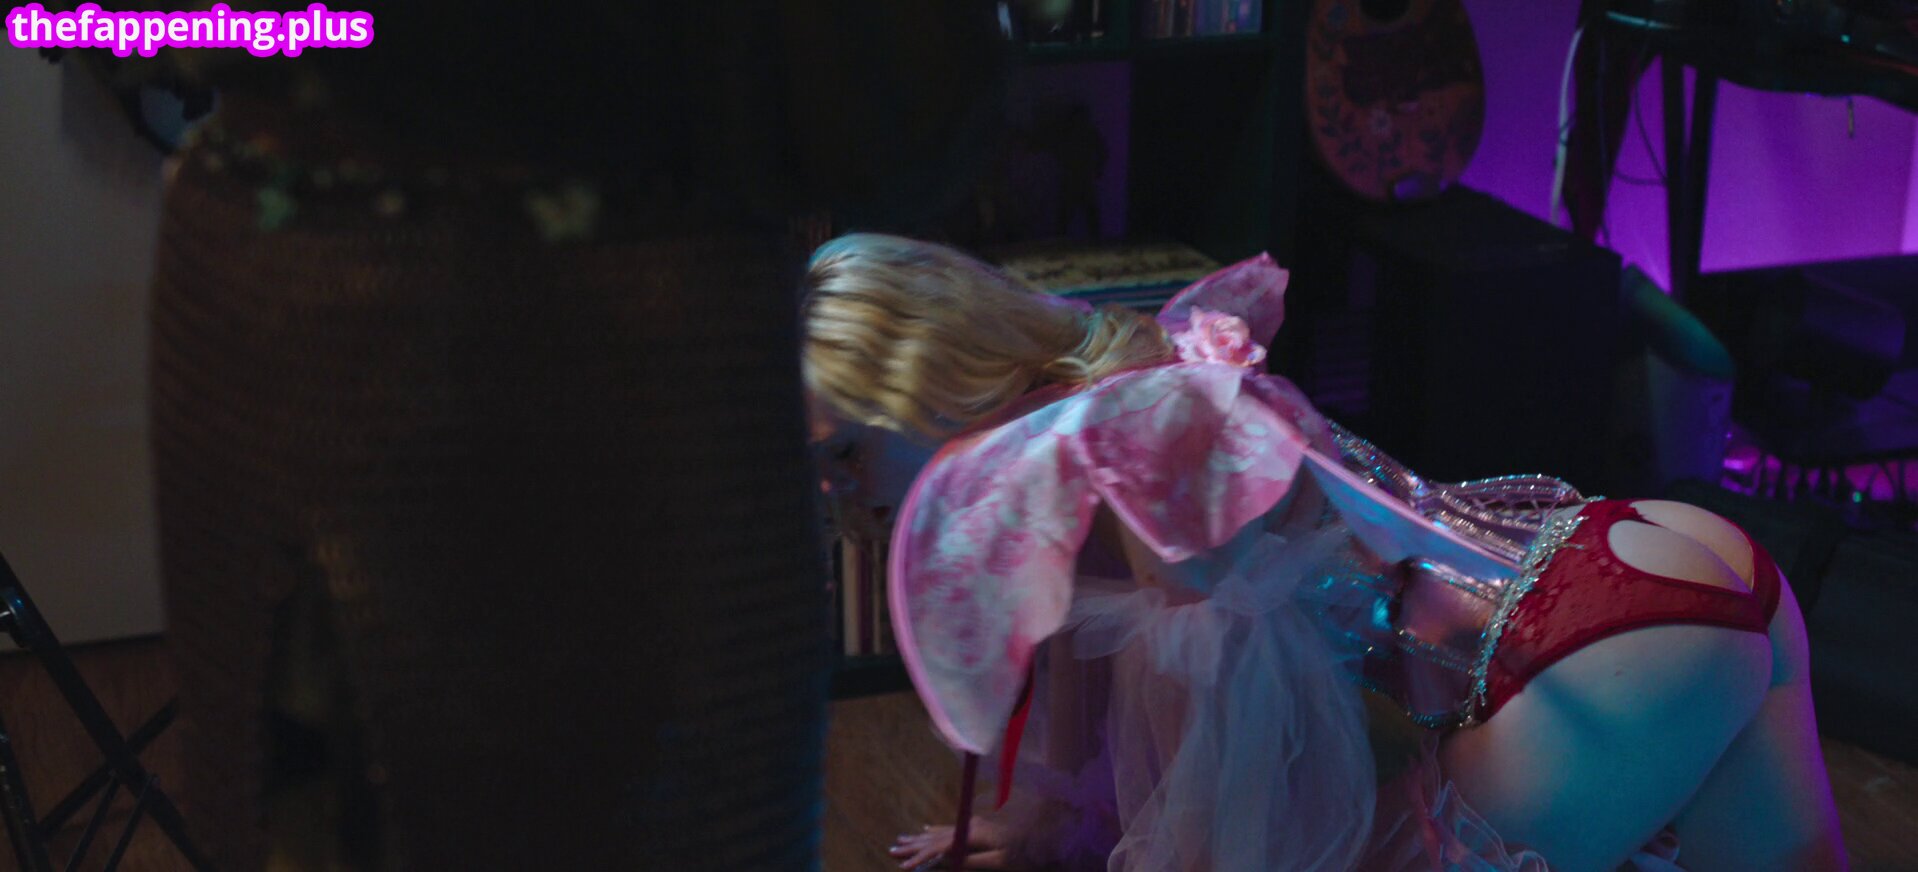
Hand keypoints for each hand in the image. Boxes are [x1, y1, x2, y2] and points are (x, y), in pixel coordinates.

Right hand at [887, 820, 1015, 869]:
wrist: (1044, 831)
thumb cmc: (1025, 850)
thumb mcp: (1001, 862)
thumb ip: (974, 862)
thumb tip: (950, 862)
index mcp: (972, 834)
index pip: (939, 847)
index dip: (920, 856)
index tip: (903, 866)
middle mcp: (968, 825)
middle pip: (934, 837)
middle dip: (913, 845)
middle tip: (892, 850)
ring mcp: (972, 824)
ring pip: (939, 832)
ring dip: (919, 838)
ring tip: (901, 840)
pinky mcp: (976, 825)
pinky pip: (948, 828)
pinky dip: (934, 831)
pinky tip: (925, 830)